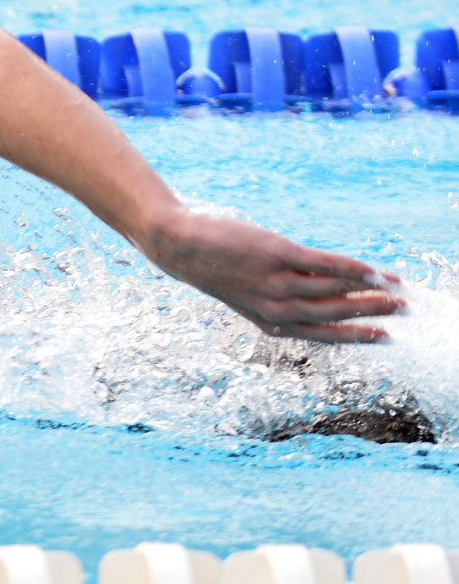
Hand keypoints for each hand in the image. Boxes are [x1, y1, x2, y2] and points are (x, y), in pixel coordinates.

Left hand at [139, 209, 402, 343]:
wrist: (181, 246)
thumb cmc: (217, 266)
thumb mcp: (250, 290)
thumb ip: (283, 293)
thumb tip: (325, 286)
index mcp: (269, 323)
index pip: (321, 334)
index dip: (356, 336)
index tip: (385, 337)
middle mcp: (274, 309)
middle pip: (333, 316)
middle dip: (371, 316)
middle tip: (403, 312)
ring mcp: (275, 283)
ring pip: (333, 292)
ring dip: (369, 292)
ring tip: (396, 289)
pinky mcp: (275, 256)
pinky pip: (322, 265)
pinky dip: (350, 269)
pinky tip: (372, 271)